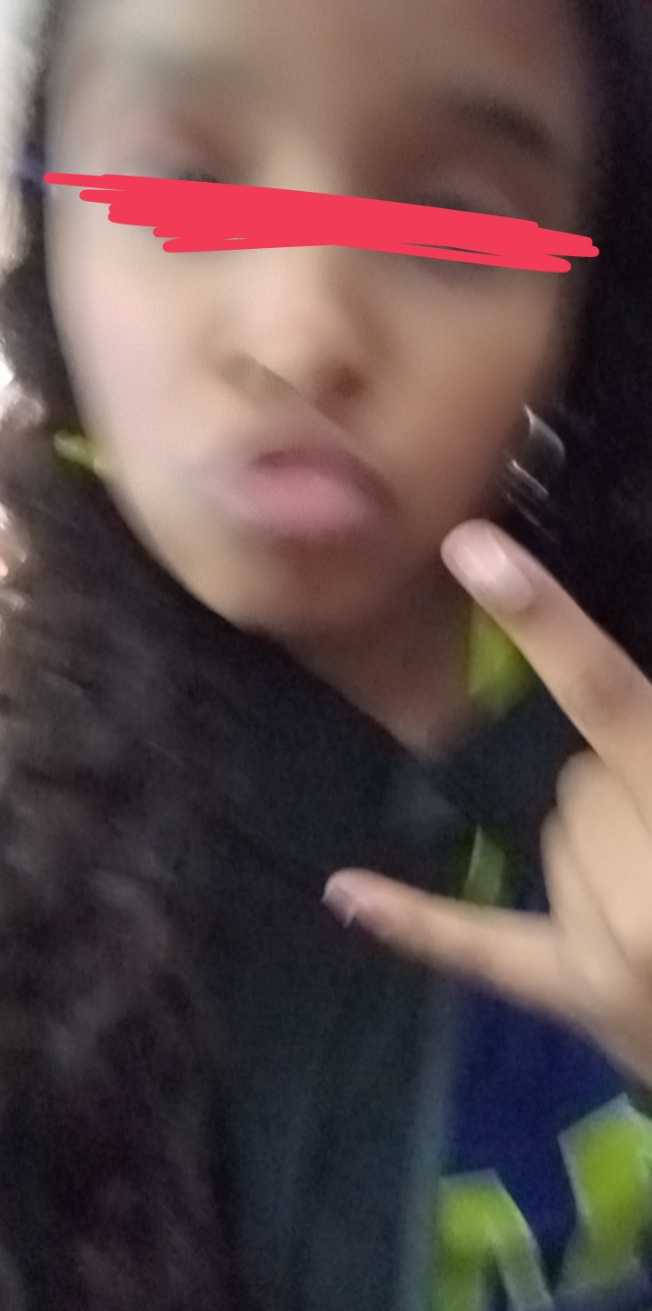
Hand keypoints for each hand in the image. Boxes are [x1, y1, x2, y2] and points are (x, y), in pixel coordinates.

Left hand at [324, 521, 651, 1084]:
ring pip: (551, 833)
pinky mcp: (577, 995)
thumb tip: (615, 722)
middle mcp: (645, 882)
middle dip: (622, 783)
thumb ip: (645, 735)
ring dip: (593, 838)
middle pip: (578, 775)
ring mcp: (605, 949)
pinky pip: (482, 946)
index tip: (471, 551)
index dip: (544, 621)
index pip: (611, 701)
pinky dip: (414, 920)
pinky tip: (345, 890)